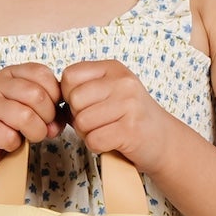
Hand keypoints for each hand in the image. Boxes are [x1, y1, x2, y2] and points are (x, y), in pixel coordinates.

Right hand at [0, 62, 65, 184]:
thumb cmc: (5, 126)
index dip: (54, 95)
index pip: (42, 73)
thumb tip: (57, 124)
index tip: (50, 110)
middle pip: (37, 95)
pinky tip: (9, 143)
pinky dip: (16, 145)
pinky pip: (10, 136)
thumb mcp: (31, 111)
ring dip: (35, 132)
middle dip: (47, 117)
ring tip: (29, 137)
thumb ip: (50, 111)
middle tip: (41, 127)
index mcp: (11, 74)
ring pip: (25, 116)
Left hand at [59, 59, 174, 173]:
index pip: (69, 76)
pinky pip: (94, 140)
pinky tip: (112, 142)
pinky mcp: (131, 130)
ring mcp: (129, 105)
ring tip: (106, 131)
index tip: (84, 105)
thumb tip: (52, 99)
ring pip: (82, 122)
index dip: (68, 95)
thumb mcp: (109, 93)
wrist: (163, 140)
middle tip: (97, 122)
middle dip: (78, 117)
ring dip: (88, 134)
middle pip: (74, 100)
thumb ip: (82, 90)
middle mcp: (123, 82)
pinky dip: (97, 147)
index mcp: (113, 68)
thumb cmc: (128, 117)